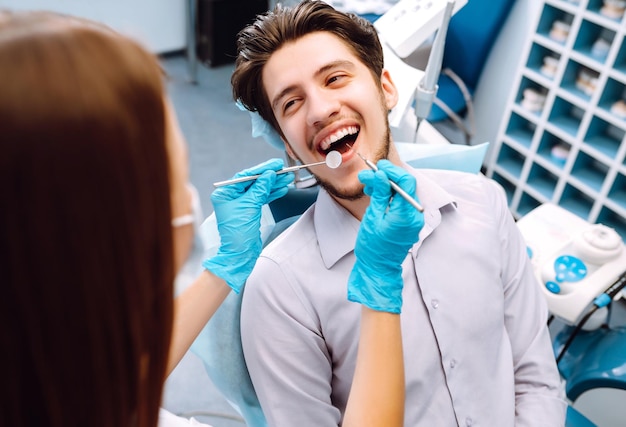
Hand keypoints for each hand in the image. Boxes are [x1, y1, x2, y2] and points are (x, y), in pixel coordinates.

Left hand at [202, 158, 292, 292]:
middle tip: (284, 170)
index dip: (261, 169)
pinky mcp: (249, 211)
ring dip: (274, 184)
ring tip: (287, 179)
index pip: (245, 176)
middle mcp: (231, 197)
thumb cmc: (238, 233)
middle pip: (253, 182)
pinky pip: (262, 198)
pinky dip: (272, 194)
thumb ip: (260, 189)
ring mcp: (240, 204)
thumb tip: (268, 175)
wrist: (240, 254)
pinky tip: (282, 189)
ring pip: (259, 190)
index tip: (274, 165)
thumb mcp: (249, 206)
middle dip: (270, 177)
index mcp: (225, 193)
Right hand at [348, 161, 423, 312]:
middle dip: (386, 178)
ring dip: (386, 187)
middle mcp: (414, 216)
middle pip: (405, 187)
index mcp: (406, 214)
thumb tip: (381, 175)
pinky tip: (376, 196)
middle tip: (367, 176)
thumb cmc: (373, 247)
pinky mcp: (409, 223)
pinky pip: (401, 203)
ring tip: (367, 186)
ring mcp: (413, 220)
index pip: (406, 182)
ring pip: (402, 194)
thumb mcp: (373, 217)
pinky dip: (389, 197)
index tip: (377, 167)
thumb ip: (379, 194)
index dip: (392, 171)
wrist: (377, 268)